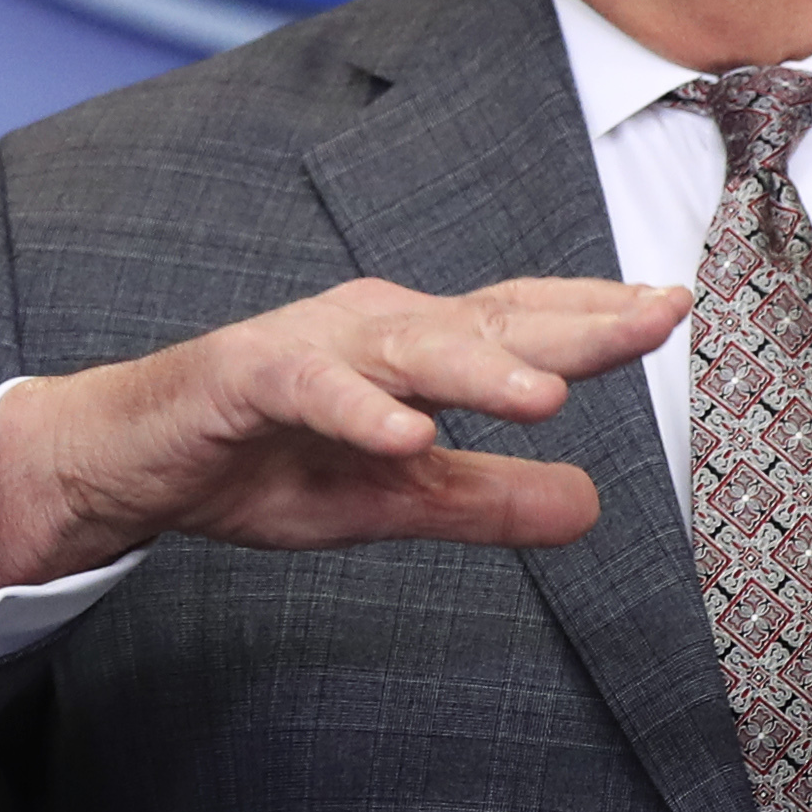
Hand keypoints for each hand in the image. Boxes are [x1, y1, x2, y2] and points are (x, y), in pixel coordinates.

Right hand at [0, 276, 689, 590]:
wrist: (135, 460)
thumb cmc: (263, 464)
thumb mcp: (394, 500)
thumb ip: (486, 501)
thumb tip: (592, 505)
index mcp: (413, 345)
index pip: (518, 325)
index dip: (594, 318)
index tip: (675, 306)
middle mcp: (372, 326)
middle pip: (485, 320)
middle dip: (573, 319)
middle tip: (656, 316)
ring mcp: (310, 344)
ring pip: (407, 347)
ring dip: (476, 369)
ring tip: (547, 395)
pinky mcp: (246, 376)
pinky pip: (309, 388)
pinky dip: (357, 410)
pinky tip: (405, 433)